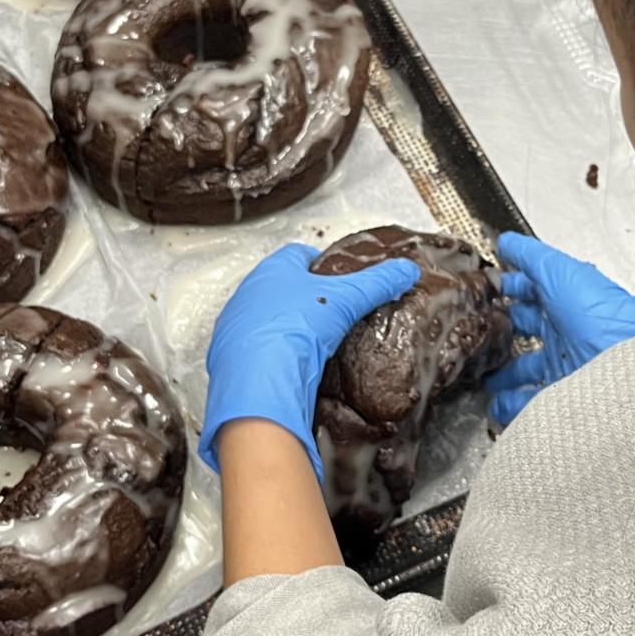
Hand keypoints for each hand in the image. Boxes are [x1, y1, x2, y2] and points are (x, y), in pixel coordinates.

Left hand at [199, 242, 420, 479]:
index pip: (299, 254)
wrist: (260, 380)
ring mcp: (234, 326)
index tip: (337, 277)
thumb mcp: (348, 300)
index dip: (321, 264)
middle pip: (279, 287)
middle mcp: (248, 293)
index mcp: (273, 270)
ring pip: (264, 319)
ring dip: (284, 327)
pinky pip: (253, 350)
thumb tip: (406, 270)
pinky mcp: (228, 357)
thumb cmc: (298, 328)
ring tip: (311, 344)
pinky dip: (270, 355)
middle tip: (329, 313)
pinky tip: (289, 367)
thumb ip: (378, 283)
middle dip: (303, 298)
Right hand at [486, 232, 634, 424]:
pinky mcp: (563, 393)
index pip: (527, 291)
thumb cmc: (599, 311)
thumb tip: (506, 241)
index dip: (506, 288)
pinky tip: (496, 406)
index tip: (483, 292)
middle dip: (501, 330)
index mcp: (561, 300)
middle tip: (476, 333)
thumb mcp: (557, 272)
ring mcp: (563, 363)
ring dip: (504, 372)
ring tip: (483, 377)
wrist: (629, 356)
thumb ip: (530, 257)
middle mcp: (563, 330)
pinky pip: (532, 402)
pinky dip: (511, 405)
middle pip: (525, 329)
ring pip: (526, 367)